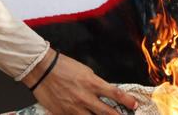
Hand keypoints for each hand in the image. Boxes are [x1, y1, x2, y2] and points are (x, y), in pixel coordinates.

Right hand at [26, 50, 142, 114]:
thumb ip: (96, 85)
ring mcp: (74, 108)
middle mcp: (85, 98)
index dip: (128, 101)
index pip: (116, 94)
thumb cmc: (63, 67)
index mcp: (93, 84)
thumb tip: (105, 94)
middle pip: (107, 112)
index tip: (134, 105)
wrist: (42, 70)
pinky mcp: (63, 114)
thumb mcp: (86, 72)